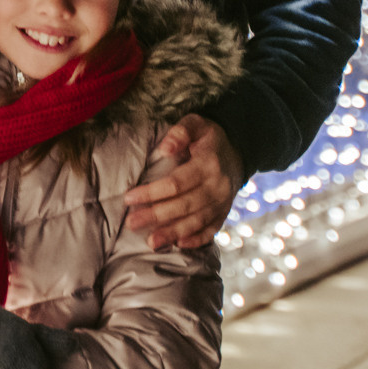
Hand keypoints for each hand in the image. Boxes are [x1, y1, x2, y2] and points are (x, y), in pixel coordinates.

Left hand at [120, 114, 244, 249]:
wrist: (238, 150)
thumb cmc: (208, 137)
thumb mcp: (196, 124)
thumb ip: (180, 132)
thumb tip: (164, 149)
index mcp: (208, 164)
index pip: (176, 183)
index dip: (152, 192)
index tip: (129, 198)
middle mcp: (217, 186)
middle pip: (184, 205)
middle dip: (157, 216)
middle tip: (131, 223)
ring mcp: (223, 202)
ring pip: (196, 221)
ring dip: (173, 233)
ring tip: (151, 242)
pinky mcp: (224, 212)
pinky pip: (212, 229)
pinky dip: (197, 239)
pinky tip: (179, 245)